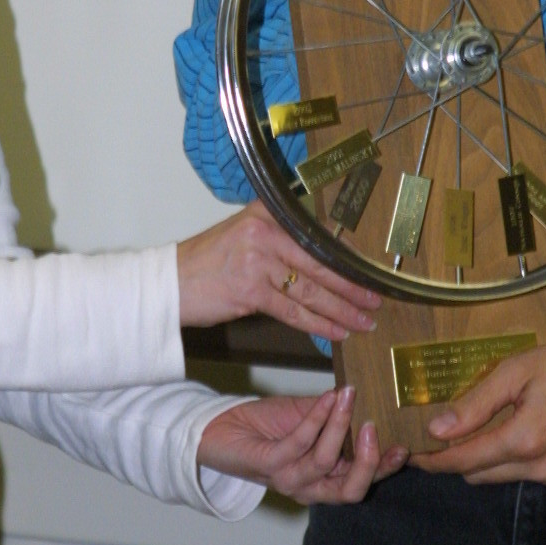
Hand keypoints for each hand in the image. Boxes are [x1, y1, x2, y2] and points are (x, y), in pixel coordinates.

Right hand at [177, 201, 378, 340]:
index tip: (369, 272)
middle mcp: (266, 230)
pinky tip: (337, 332)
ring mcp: (258, 259)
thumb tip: (325, 262)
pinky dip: (318, 324)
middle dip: (353, 286)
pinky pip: (294, 311)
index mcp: (267, 212)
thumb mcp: (245, 237)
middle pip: (321, 262)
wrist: (170, 283)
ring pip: (312, 289)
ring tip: (363, 320)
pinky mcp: (251, 289)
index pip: (318, 235)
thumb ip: (280, 242)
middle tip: (375, 298)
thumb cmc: (208, 264)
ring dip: (342, 309)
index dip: (348, 257)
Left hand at [198, 385, 407, 501]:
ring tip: (348, 396)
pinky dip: (317, 418)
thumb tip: (368, 395)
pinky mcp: (269, 464)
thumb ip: (338, 415)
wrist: (221, 427)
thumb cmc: (266, 425)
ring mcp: (289, 480)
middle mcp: (310, 488)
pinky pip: (300, 443)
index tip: (404, 442)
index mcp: (325, 480)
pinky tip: (327, 397)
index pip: (363, 482)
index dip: (386, 467)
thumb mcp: (310, 417)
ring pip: (326, 463)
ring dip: (341, 426)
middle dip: (370, 462)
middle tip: (376, 426)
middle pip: (352, 490)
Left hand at [411, 312, 545, 488]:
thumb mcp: (518, 371)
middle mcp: (544, 469)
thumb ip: (475, 404)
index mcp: (526, 440)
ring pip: (508, 476)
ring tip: (485, 430)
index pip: (465, 461)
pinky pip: (535, 476)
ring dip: (492, 459)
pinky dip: (522, 460)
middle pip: (482, 475)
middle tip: (444, 438)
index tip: (414, 455)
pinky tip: (526, 433)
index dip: (435, 460)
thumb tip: (437, 429)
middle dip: (460, 459)